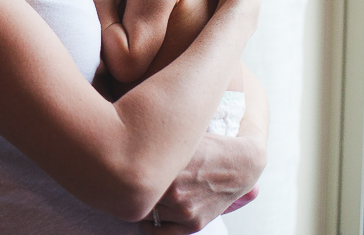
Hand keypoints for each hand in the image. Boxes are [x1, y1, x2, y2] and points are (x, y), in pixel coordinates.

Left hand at [137, 133, 261, 233]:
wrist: (239, 165)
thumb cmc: (208, 147)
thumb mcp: (181, 137)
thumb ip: (156, 144)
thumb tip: (130, 143)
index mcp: (169, 167)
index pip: (132, 174)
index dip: (125, 170)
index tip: (123, 168)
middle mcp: (175, 191)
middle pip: (139, 194)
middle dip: (133, 187)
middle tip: (128, 181)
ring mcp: (184, 210)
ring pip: (147, 213)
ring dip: (143, 204)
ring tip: (141, 194)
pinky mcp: (194, 223)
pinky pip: (161, 232)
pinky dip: (150, 226)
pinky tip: (148, 216)